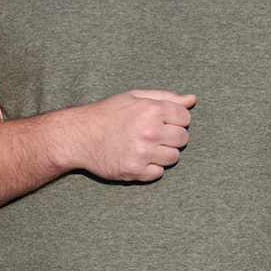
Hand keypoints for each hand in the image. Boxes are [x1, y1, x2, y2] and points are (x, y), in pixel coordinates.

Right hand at [64, 90, 194, 181]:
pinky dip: (151, 168)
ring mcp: (143, 153)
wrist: (77, 136)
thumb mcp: (133, 97)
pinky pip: (158, 173)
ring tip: (144, 147)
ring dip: (162, 153)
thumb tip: (193, 99)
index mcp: (151, 109)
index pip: (185, 117)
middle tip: (152, 135)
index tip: (162, 121)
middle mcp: (150, 131)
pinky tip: (137, 158)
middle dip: (171, 136)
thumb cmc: (106, 114)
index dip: (175, 119)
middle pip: (183, 138)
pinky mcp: (135, 171)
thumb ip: (165, 97)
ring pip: (173, 157)